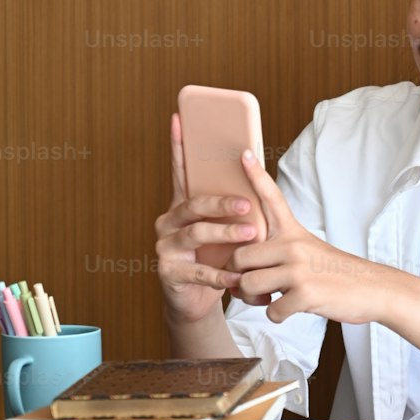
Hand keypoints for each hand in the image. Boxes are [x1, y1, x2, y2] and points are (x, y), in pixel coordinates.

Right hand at [154, 114, 260, 326]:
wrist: (196, 301)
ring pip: (195, 234)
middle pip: (193, 204)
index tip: (179, 118)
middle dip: (221, 202)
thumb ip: (231, 207)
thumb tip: (255, 171)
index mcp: (182, 206)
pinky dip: (221, 274)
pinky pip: (198, 271)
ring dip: (225, 233)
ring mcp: (165, 247)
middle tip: (247, 204)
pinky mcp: (168, 273)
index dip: (177, 145)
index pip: (180, 171)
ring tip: (250, 234)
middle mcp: (168, 222)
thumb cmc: (214, 258)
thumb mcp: (223, 230)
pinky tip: (238, 275)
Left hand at [228, 150, 385, 324]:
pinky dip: (277, 315)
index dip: (255, 175)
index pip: (271, 198)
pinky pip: (271, 310)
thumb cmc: (335, 273)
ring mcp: (298, 269)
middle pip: (240, 257)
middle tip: (252, 286)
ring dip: (254, 299)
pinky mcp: (305, 293)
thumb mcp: (309, 250)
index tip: (243, 152)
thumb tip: (244, 268)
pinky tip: (291, 309)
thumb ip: (278, 252)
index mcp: (293, 232)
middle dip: (239, 277)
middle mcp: (293, 245)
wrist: (373, 289)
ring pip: (249, 285)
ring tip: (269, 299)